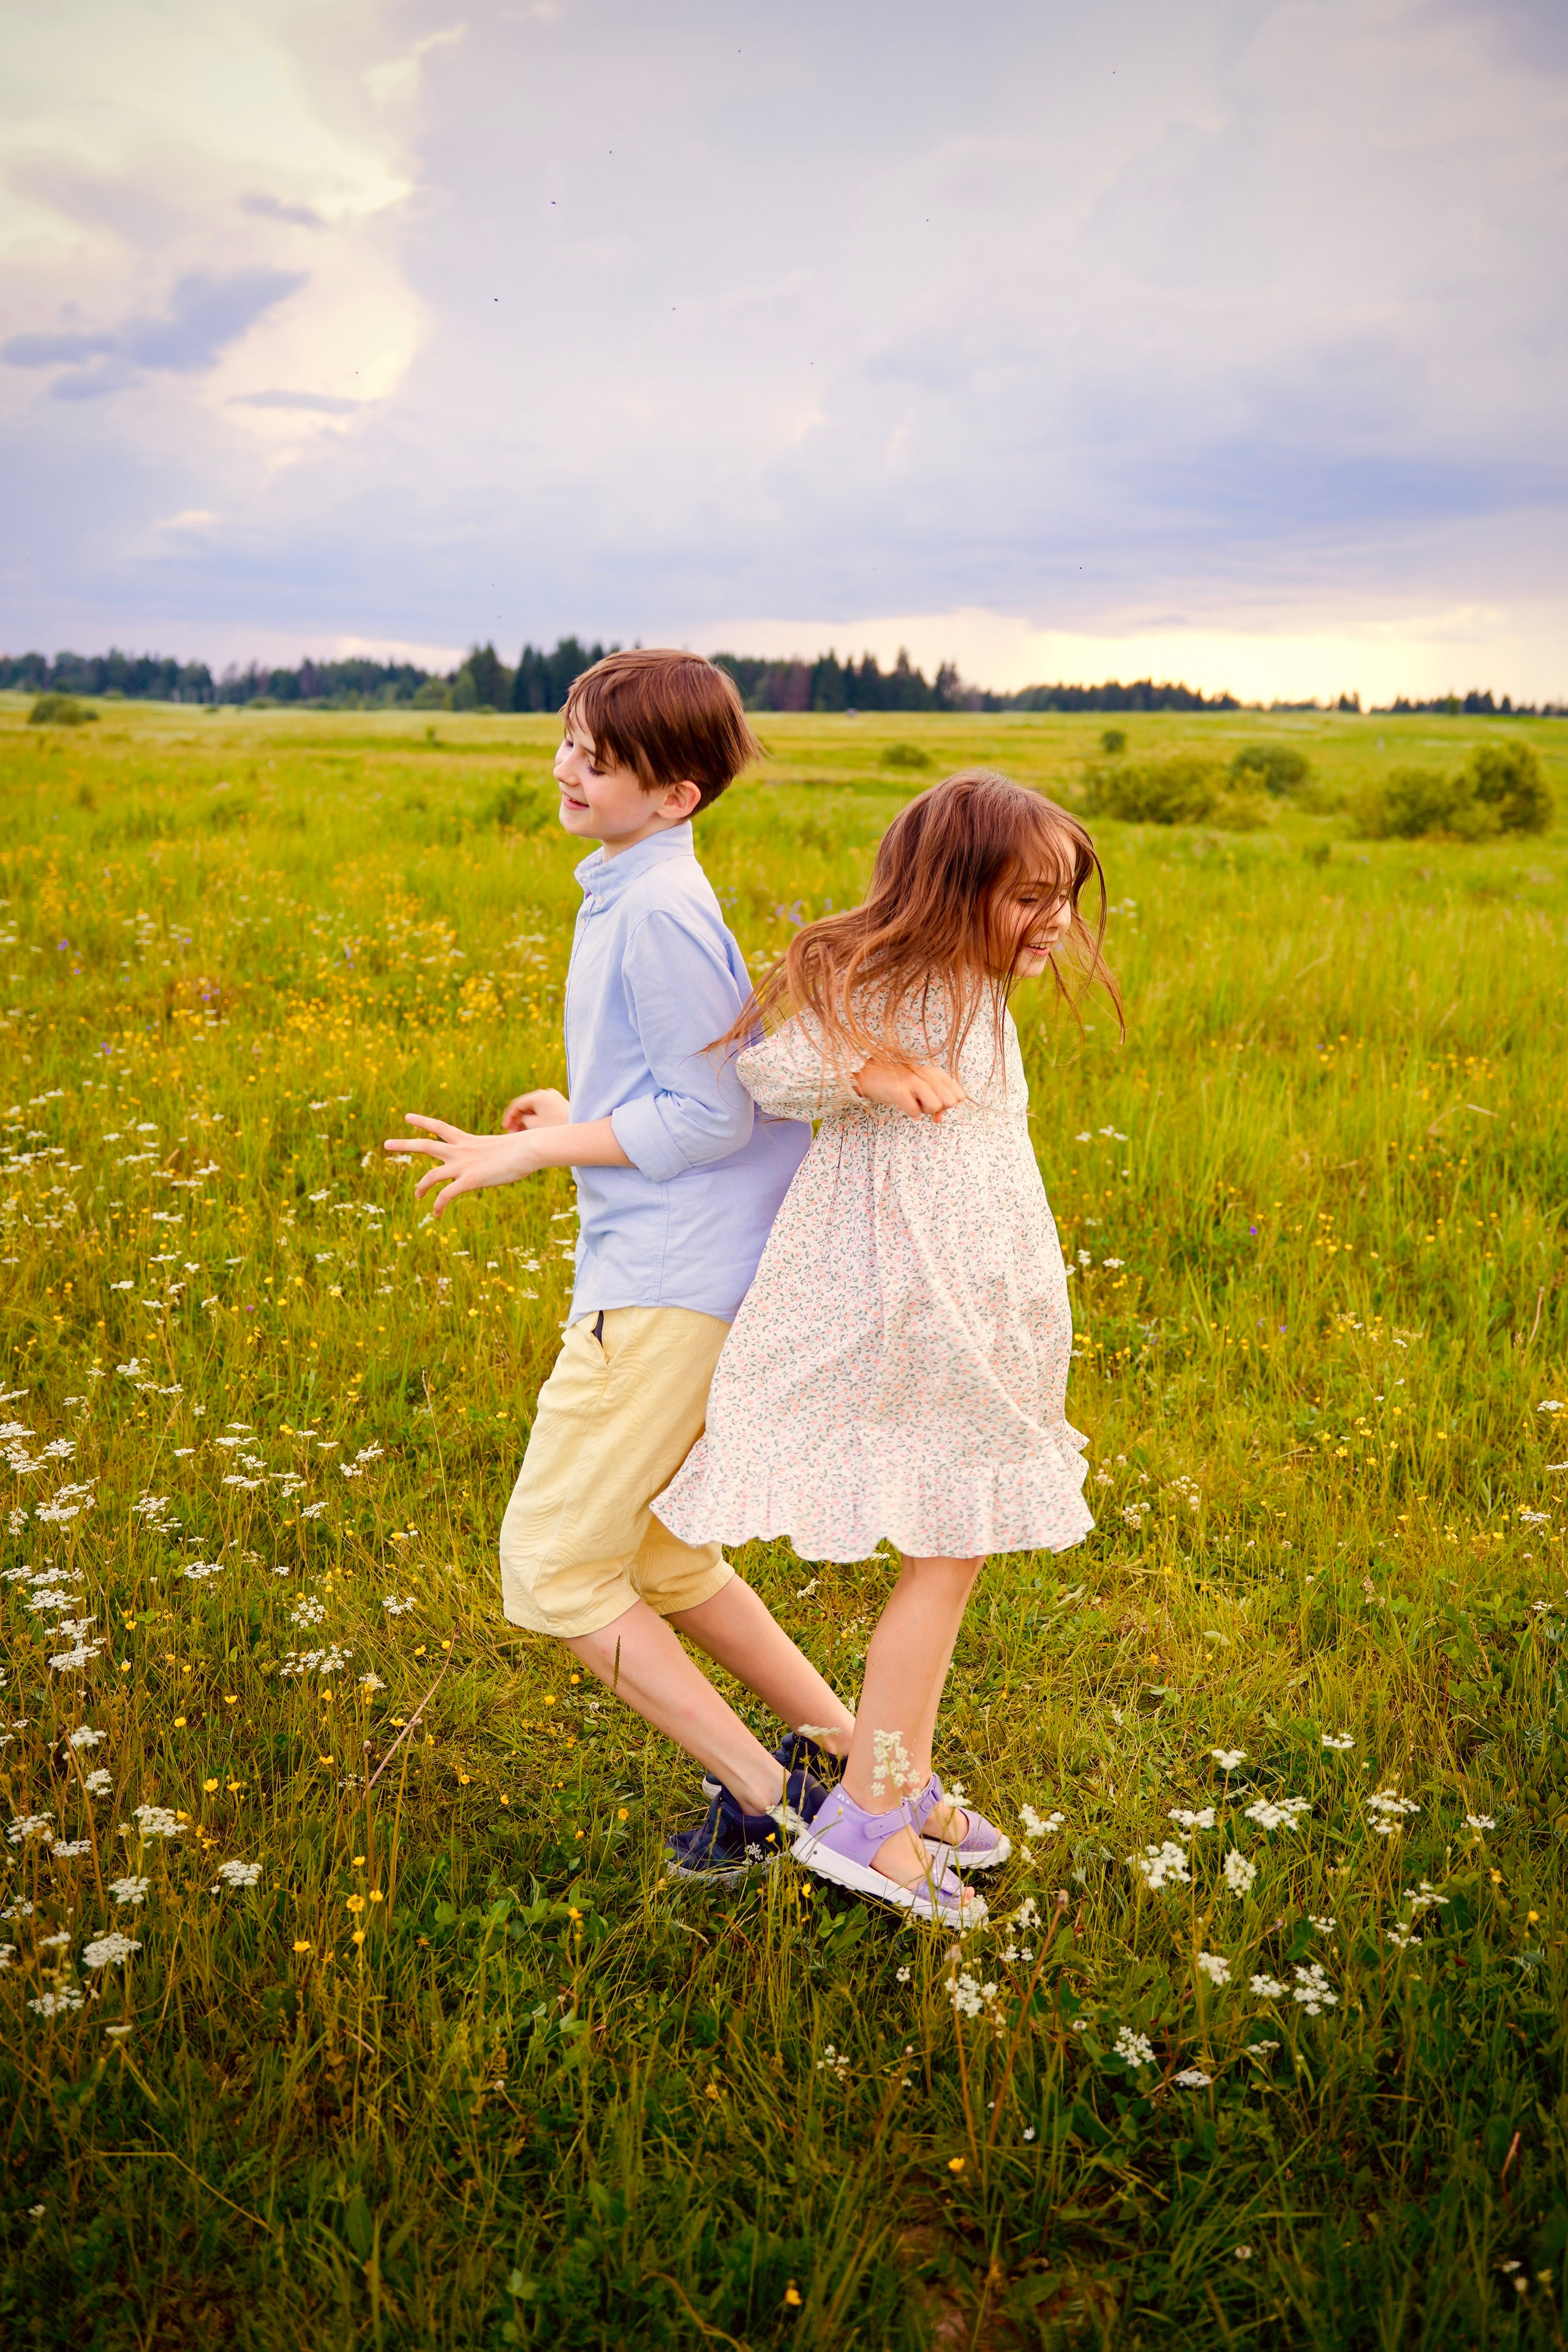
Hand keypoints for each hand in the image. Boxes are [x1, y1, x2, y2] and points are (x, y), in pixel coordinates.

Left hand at [383, 1113, 542, 1215]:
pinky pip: (446, 1195)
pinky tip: (436, 1214)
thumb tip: (502, 1157)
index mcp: (467, 1140)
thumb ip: (493, 1153)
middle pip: (425, 1145)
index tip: (407, 1117)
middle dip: (404, 1144)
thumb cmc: (523, 1148)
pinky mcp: (470, 1180)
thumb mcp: (502, 1148)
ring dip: (421, 1186)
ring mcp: (463, 1166)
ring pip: (431, 1175)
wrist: (529, 1149)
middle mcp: (460, 1151)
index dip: (422, 1122)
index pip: (439, 1126)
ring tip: (416, 1194)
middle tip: (386, 1144)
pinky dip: (438, 1205)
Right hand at [502, 1087, 570, 1132]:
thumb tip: (521, 1119)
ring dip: (527, 1121)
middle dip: (518, 1120)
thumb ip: (522, 1120)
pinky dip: (537, 1120)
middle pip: (526, 1106)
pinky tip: (532, 1131)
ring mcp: (555, 1099)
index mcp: (538, 1095)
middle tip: (511, 1133)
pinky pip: (544, 1112)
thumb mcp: (533, 1125)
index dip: (509, 1116)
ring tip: (521, 1134)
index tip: (505, 1128)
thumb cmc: (556, 1128)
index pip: (517, 1104)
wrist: (580, 1132)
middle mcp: (547, 1093)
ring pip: (535, 1110)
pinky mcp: (560, 1106)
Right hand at [851, 1057, 966, 1119]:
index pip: (958, 1093)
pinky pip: (915, 1112)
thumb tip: (939, 1119)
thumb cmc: (899, 1083)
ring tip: (912, 1102)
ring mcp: (913, 1081)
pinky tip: (902, 1103)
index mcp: (935, 1072)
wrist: (870, 1076)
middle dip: (938, 1108)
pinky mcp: (899, 1091)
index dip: (948, 1103)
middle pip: (950, 1101)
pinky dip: (910, 1112)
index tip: (934, 1100)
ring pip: (935, 1106)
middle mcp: (926, 1074)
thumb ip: (936, 1103)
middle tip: (923, 1102)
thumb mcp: (922, 1090)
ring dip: (924, 1110)